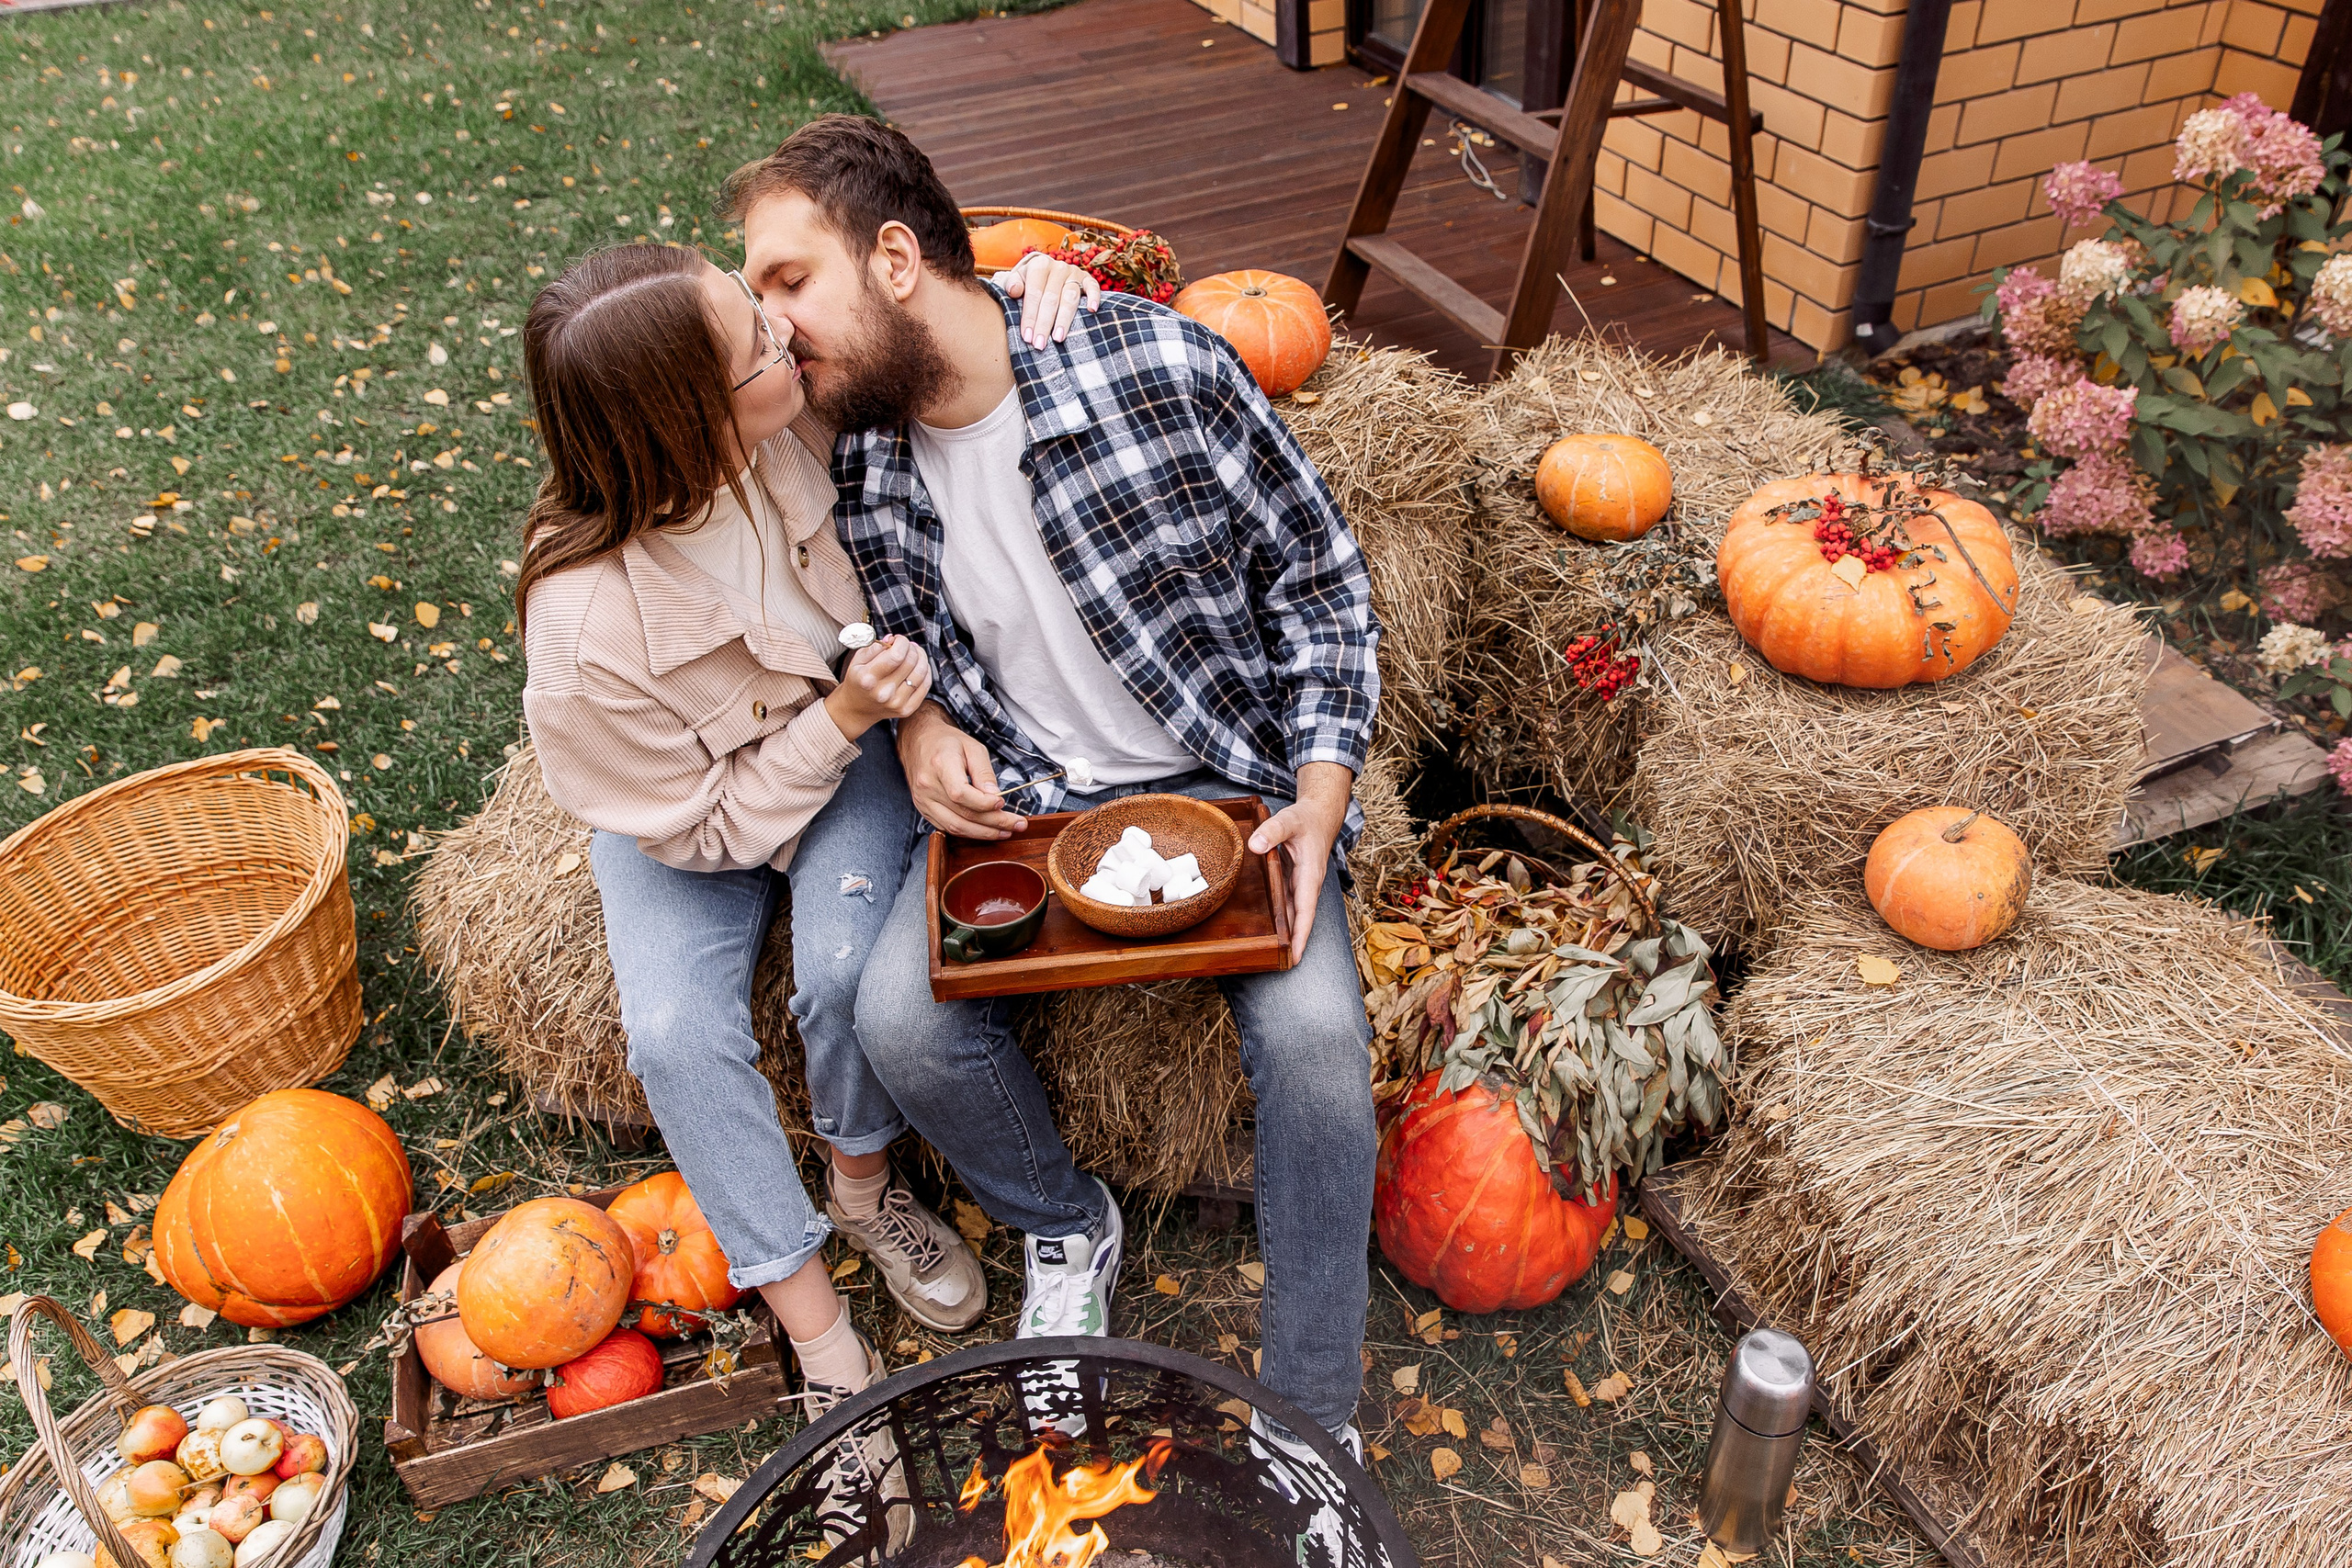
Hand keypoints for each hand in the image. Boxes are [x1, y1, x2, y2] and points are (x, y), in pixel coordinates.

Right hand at [823, 634, 932, 740]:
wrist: (857, 709)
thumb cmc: (858, 681)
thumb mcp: (857, 660)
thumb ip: (874, 647)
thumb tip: (893, 639)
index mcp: (868, 678)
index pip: (896, 655)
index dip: (902, 642)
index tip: (898, 639)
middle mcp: (883, 692)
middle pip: (910, 662)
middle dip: (911, 648)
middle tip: (906, 645)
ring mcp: (896, 702)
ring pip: (921, 672)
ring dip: (921, 657)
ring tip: (914, 653)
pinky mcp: (906, 709)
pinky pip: (925, 685)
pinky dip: (925, 671)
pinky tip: (918, 666)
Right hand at [897, 704, 1029, 838]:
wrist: (919, 741)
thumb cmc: (947, 742)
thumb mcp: (972, 747)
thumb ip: (984, 772)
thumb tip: (995, 796)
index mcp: (940, 765)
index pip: (961, 793)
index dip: (984, 803)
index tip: (1002, 803)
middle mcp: (927, 786)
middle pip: (962, 814)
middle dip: (994, 823)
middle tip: (1016, 825)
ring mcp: (923, 801)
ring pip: (955, 827)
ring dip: (983, 833)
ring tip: (1005, 832)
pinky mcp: (923, 809)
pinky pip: (947, 828)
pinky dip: (968, 832)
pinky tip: (985, 830)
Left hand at [1000, 251, 1101, 348]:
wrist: (1044, 271)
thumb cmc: (1028, 282)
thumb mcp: (1017, 280)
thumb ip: (1012, 284)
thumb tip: (1013, 291)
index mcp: (1039, 266)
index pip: (1034, 294)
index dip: (1030, 316)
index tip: (1027, 337)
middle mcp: (1058, 268)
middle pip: (1051, 298)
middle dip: (1044, 323)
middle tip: (1040, 344)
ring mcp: (1074, 272)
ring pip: (1070, 297)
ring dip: (1064, 319)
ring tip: (1058, 338)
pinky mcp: (1087, 278)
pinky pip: (1093, 287)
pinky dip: (1094, 297)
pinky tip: (1092, 310)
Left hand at [1247, 762, 1352, 961]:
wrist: (1320, 815)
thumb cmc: (1306, 819)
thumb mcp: (1289, 820)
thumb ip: (1272, 831)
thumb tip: (1254, 845)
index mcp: (1310, 873)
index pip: (1306, 910)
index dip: (1300, 934)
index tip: (1295, 955)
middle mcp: (1308, 883)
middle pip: (1302, 918)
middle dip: (1295, 942)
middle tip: (1282, 964)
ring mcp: (1303, 884)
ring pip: (1297, 913)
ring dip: (1290, 933)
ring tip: (1279, 955)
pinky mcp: (1296, 881)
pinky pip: (1291, 904)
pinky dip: (1286, 918)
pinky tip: (1276, 929)